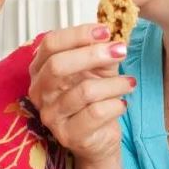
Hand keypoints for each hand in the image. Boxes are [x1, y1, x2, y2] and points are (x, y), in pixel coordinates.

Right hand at [28, 24, 135, 161]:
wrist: (100, 137)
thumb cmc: (95, 100)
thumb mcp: (97, 70)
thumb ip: (99, 52)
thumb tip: (109, 35)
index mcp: (40, 70)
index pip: (50, 44)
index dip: (78, 34)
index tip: (105, 31)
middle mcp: (39, 92)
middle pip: (58, 65)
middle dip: (93, 55)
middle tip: (120, 50)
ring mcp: (51, 116)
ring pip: (84, 91)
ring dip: (114, 84)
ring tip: (128, 83)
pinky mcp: (67, 135)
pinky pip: (96, 113)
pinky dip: (116, 105)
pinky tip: (122, 104)